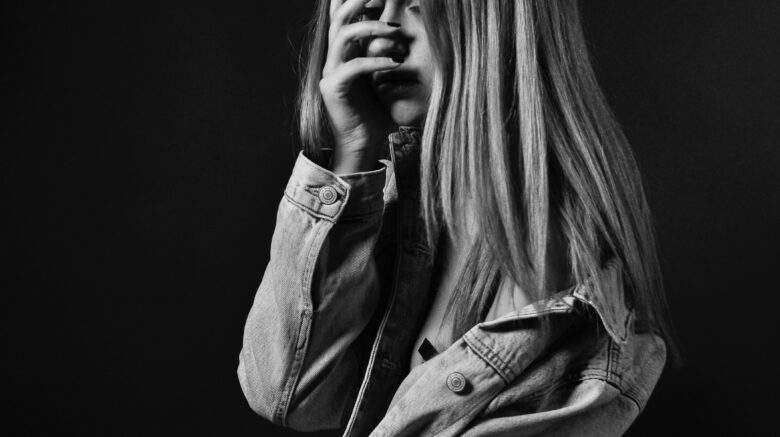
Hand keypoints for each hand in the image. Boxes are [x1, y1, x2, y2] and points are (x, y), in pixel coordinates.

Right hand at [321, 0, 401, 173]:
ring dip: (369, 27)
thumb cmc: (380, 112)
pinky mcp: (333, 88)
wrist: (365, 143)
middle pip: (339, 18)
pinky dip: (375, 60)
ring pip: (343, 36)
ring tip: (394, 29)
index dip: (357, 2)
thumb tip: (410, 30)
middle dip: (358, 1)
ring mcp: (331, 72)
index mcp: (346, 52)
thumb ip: (391, 53)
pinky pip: (353, 66)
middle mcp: (335, 58)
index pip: (345, 17)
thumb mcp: (388, 77)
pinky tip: (395, 62)